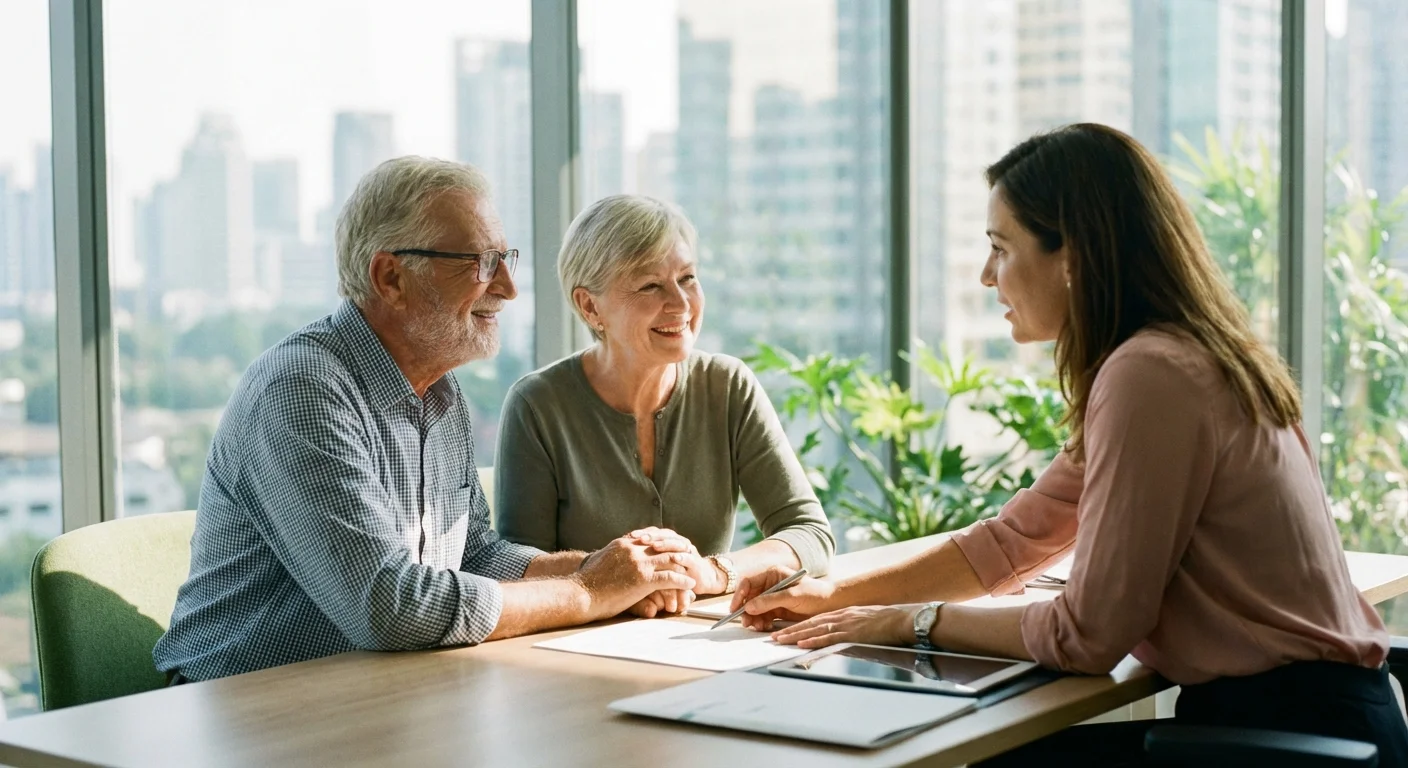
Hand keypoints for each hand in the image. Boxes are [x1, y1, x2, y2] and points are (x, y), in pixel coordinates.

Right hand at [574, 536, 694, 619]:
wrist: (580, 593)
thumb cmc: (587, 582)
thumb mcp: (600, 560)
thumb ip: (613, 555)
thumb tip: (615, 557)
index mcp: (624, 543)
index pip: (651, 538)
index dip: (665, 542)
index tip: (674, 546)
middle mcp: (634, 550)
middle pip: (664, 547)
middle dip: (678, 552)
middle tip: (690, 555)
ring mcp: (639, 564)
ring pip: (670, 560)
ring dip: (684, 567)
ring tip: (694, 570)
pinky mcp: (643, 579)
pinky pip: (670, 578)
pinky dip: (683, 580)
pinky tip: (690, 584)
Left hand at [630, 527, 725, 594]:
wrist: (698, 580)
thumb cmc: (670, 575)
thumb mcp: (654, 568)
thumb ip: (642, 560)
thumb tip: (622, 555)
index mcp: (666, 541)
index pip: (652, 533)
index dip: (640, 533)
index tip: (627, 536)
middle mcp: (677, 543)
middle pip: (663, 535)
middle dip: (651, 537)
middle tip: (639, 538)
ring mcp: (687, 552)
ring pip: (676, 544)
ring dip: (666, 544)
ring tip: (655, 546)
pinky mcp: (697, 564)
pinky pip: (690, 559)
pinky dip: (683, 558)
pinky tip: (675, 558)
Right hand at [730, 565, 837, 630]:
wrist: (830, 605)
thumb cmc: (814, 594)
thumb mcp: (792, 596)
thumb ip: (770, 601)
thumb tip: (749, 607)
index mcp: (772, 574)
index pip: (749, 583)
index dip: (740, 595)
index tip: (735, 608)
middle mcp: (770, 585)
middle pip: (750, 598)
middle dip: (746, 611)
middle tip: (746, 623)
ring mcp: (773, 598)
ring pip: (755, 609)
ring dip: (754, 619)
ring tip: (757, 627)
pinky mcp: (777, 610)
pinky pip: (763, 617)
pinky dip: (761, 623)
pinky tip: (764, 627)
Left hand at [770, 604, 917, 648]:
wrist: (902, 619)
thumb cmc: (886, 622)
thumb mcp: (863, 621)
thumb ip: (850, 628)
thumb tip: (839, 638)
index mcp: (842, 614)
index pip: (815, 619)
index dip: (797, 625)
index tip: (782, 630)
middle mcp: (840, 617)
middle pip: (810, 623)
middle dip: (789, 630)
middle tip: (773, 636)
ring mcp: (845, 625)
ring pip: (815, 629)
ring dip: (795, 635)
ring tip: (779, 640)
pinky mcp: (852, 634)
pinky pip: (830, 637)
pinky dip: (815, 640)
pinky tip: (802, 643)